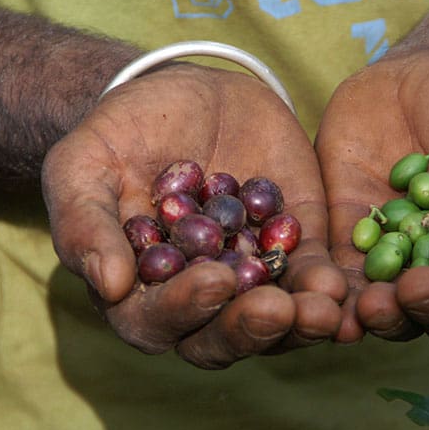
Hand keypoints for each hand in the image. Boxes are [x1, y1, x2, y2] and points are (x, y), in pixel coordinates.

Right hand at [42, 64, 346, 368]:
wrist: (185, 93)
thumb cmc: (121, 133)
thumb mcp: (84, 166)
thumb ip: (86, 224)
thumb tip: (110, 285)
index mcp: (142, 292)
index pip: (158, 322)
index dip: (184, 308)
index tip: (214, 279)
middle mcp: (199, 298)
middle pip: (222, 336)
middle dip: (250, 328)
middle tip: (277, 309)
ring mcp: (251, 277)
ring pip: (276, 320)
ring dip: (301, 322)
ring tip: (324, 308)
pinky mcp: (294, 248)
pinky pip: (313, 276)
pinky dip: (329, 285)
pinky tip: (343, 285)